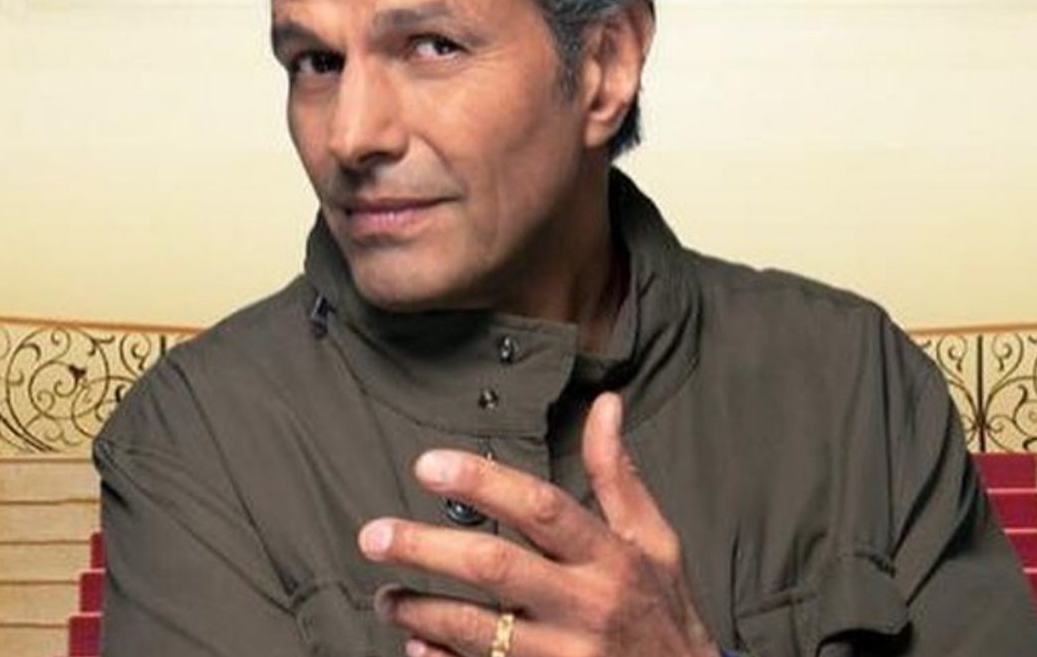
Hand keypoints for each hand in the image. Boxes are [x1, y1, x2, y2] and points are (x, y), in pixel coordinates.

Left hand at [357, 392, 718, 656]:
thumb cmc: (662, 610)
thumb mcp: (653, 540)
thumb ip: (617, 475)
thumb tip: (605, 405)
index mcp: (608, 556)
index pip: (541, 508)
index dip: (483, 482)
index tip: (429, 464)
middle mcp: (585, 604)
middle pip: (495, 568)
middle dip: (426, 548)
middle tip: (374, 535)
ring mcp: (564, 656)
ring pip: (477, 632)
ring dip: (422, 612)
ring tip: (386, 596)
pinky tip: (415, 646)